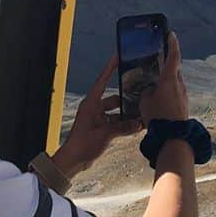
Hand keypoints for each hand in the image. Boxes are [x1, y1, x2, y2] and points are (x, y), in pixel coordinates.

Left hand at [53, 54, 141, 176]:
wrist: (74, 160)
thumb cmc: (83, 144)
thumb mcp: (105, 134)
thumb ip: (123, 127)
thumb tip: (139, 123)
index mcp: (91, 103)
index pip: (102, 81)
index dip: (110, 68)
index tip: (118, 56)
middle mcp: (94, 108)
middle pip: (113, 99)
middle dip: (126, 100)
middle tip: (140, 95)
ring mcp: (97, 119)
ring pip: (116, 112)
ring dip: (126, 114)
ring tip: (141, 114)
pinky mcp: (100, 128)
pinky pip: (115, 122)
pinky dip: (123, 124)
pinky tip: (135, 126)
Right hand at [139, 31, 188, 125]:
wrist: (173, 135)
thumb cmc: (158, 116)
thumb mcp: (145, 101)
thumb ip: (148, 91)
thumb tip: (151, 90)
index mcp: (169, 79)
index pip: (173, 56)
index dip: (172, 43)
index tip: (170, 33)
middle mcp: (179, 84)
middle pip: (174, 68)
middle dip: (167, 62)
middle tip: (159, 56)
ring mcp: (183, 94)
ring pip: (174, 82)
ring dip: (166, 79)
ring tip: (156, 80)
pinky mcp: (183, 104)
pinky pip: (175, 92)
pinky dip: (168, 90)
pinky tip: (160, 97)